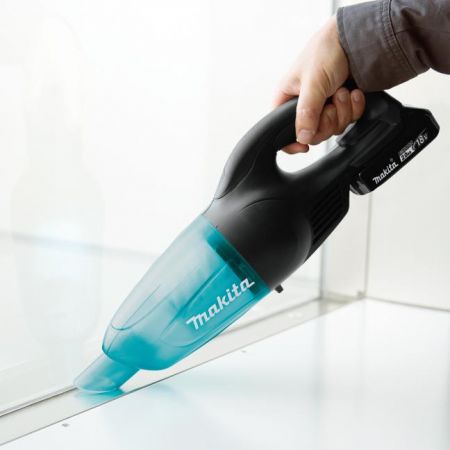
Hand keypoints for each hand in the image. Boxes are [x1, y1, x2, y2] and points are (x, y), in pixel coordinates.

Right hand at [274, 16, 365, 152]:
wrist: (354, 40)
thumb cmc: (325, 52)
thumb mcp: (312, 83)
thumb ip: (306, 112)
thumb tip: (302, 137)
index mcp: (286, 101)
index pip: (281, 132)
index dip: (292, 143)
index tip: (305, 146)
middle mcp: (303, 107)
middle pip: (313, 134)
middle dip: (328, 120)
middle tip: (330, 103)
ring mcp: (322, 107)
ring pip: (333, 128)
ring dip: (342, 111)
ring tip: (342, 91)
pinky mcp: (340, 106)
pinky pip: (348, 120)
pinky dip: (354, 107)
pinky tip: (353, 93)